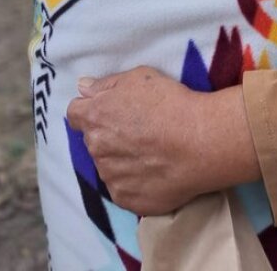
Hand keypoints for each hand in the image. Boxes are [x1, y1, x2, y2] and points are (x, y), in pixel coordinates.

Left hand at [65, 66, 259, 215]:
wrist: (201, 142)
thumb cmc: (171, 103)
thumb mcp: (138, 77)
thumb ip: (105, 84)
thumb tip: (82, 88)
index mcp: (95, 117)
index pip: (75, 113)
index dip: (91, 110)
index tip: (108, 111)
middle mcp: (96, 148)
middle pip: (93, 139)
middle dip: (108, 134)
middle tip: (137, 131)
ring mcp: (110, 177)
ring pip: (108, 165)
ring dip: (120, 158)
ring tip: (150, 152)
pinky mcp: (126, 199)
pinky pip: (123, 187)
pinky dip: (134, 180)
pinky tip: (154, 170)